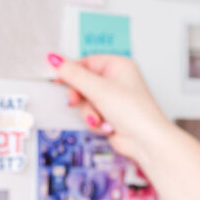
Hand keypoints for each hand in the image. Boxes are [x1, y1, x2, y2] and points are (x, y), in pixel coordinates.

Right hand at [48, 53, 170, 167]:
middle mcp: (116, 80)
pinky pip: (91, 114)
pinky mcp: (109, 114)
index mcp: (117, 65)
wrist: (145, 141)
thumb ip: (73, 74)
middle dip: (80, 98)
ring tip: (100, 119)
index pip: (86, 62)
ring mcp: (112, 98)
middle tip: (75, 101)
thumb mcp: (98, 89)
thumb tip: (54, 58)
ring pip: (85, 102)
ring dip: (89, 113)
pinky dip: (96, 122)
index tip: (58, 79)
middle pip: (83, 83)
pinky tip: (108, 126)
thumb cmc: (134, 112)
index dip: (71, 72)